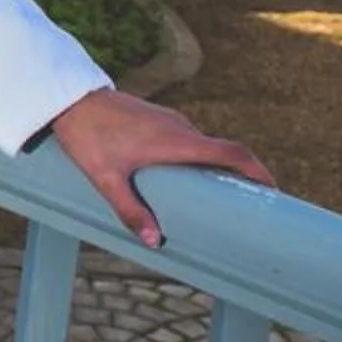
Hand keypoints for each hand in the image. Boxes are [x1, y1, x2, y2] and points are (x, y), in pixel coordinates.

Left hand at [48, 89, 274, 249]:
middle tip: (250, 205)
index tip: (272, 189)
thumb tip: (155, 241)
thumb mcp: (106, 179)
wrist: (69, 99)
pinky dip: (198, 159)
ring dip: (216, 168)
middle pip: (222, 152)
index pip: (231, 152)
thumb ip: (130, 210)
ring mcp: (170, 120)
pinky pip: (188, 140)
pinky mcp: (159, 118)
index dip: (257, 169)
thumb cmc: (88, 138)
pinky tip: (186, 179)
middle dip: (241, 176)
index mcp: (177, 141)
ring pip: (203, 146)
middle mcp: (180, 127)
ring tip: (219, 199)